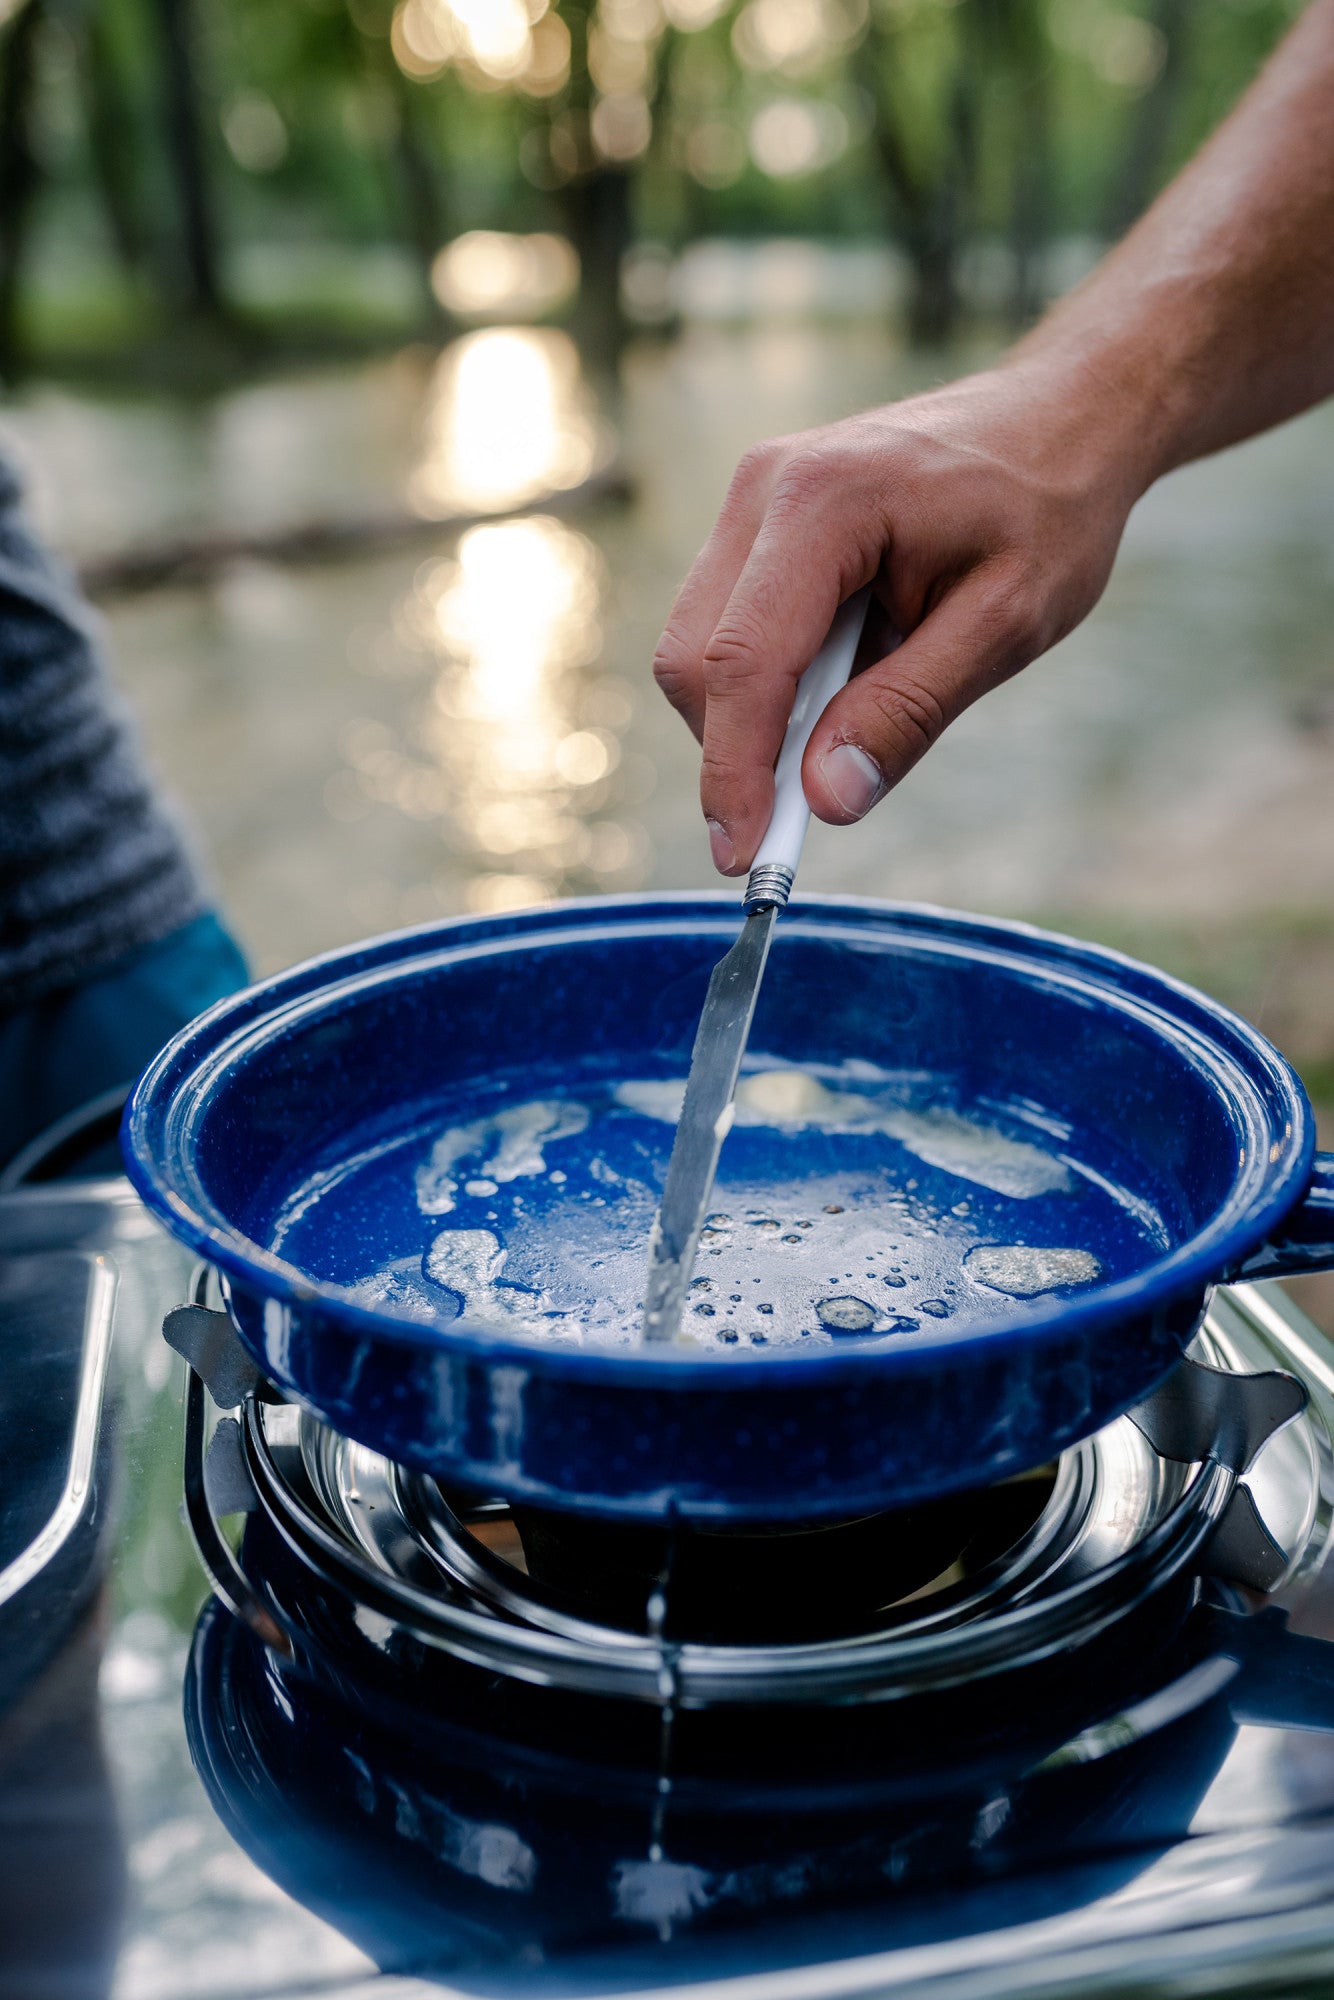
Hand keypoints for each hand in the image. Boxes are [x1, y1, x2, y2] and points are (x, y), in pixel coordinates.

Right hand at [652, 362, 1146, 874]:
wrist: (1060, 417)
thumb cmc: (1046, 512)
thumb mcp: (1006, 625)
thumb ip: (910, 711)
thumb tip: (825, 800)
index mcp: (822, 502)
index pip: (743, 662)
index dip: (734, 772)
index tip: (745, 858)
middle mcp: (763, 489)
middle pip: (696, 661)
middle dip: (739, 749)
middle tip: (819, 800)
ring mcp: (750, 500)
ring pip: (698, 650)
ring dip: (757, 715)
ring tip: (861, 705)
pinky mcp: (754, 522)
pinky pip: (726, 627)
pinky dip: (769, 682)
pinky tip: (849, 670)